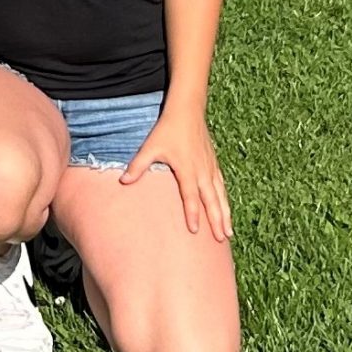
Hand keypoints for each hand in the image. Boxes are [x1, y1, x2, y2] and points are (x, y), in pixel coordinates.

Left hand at [121, 103, 231, 240]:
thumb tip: (123, 181)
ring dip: (225, 214)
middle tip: (221, 239)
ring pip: (220, 195)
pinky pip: (221, 186)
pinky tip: (228, 211)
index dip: (193, 213)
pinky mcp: (213, 163)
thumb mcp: (150, 146)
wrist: (187, 111)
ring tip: (228, 233)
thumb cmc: (167, 129)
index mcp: (187, 169)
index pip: (190, 196)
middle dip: (217, 221)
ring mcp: (210, 167)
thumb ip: (138, 165)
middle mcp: (202, 171)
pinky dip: (225, 200)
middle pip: (211, 200)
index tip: (195, 231)